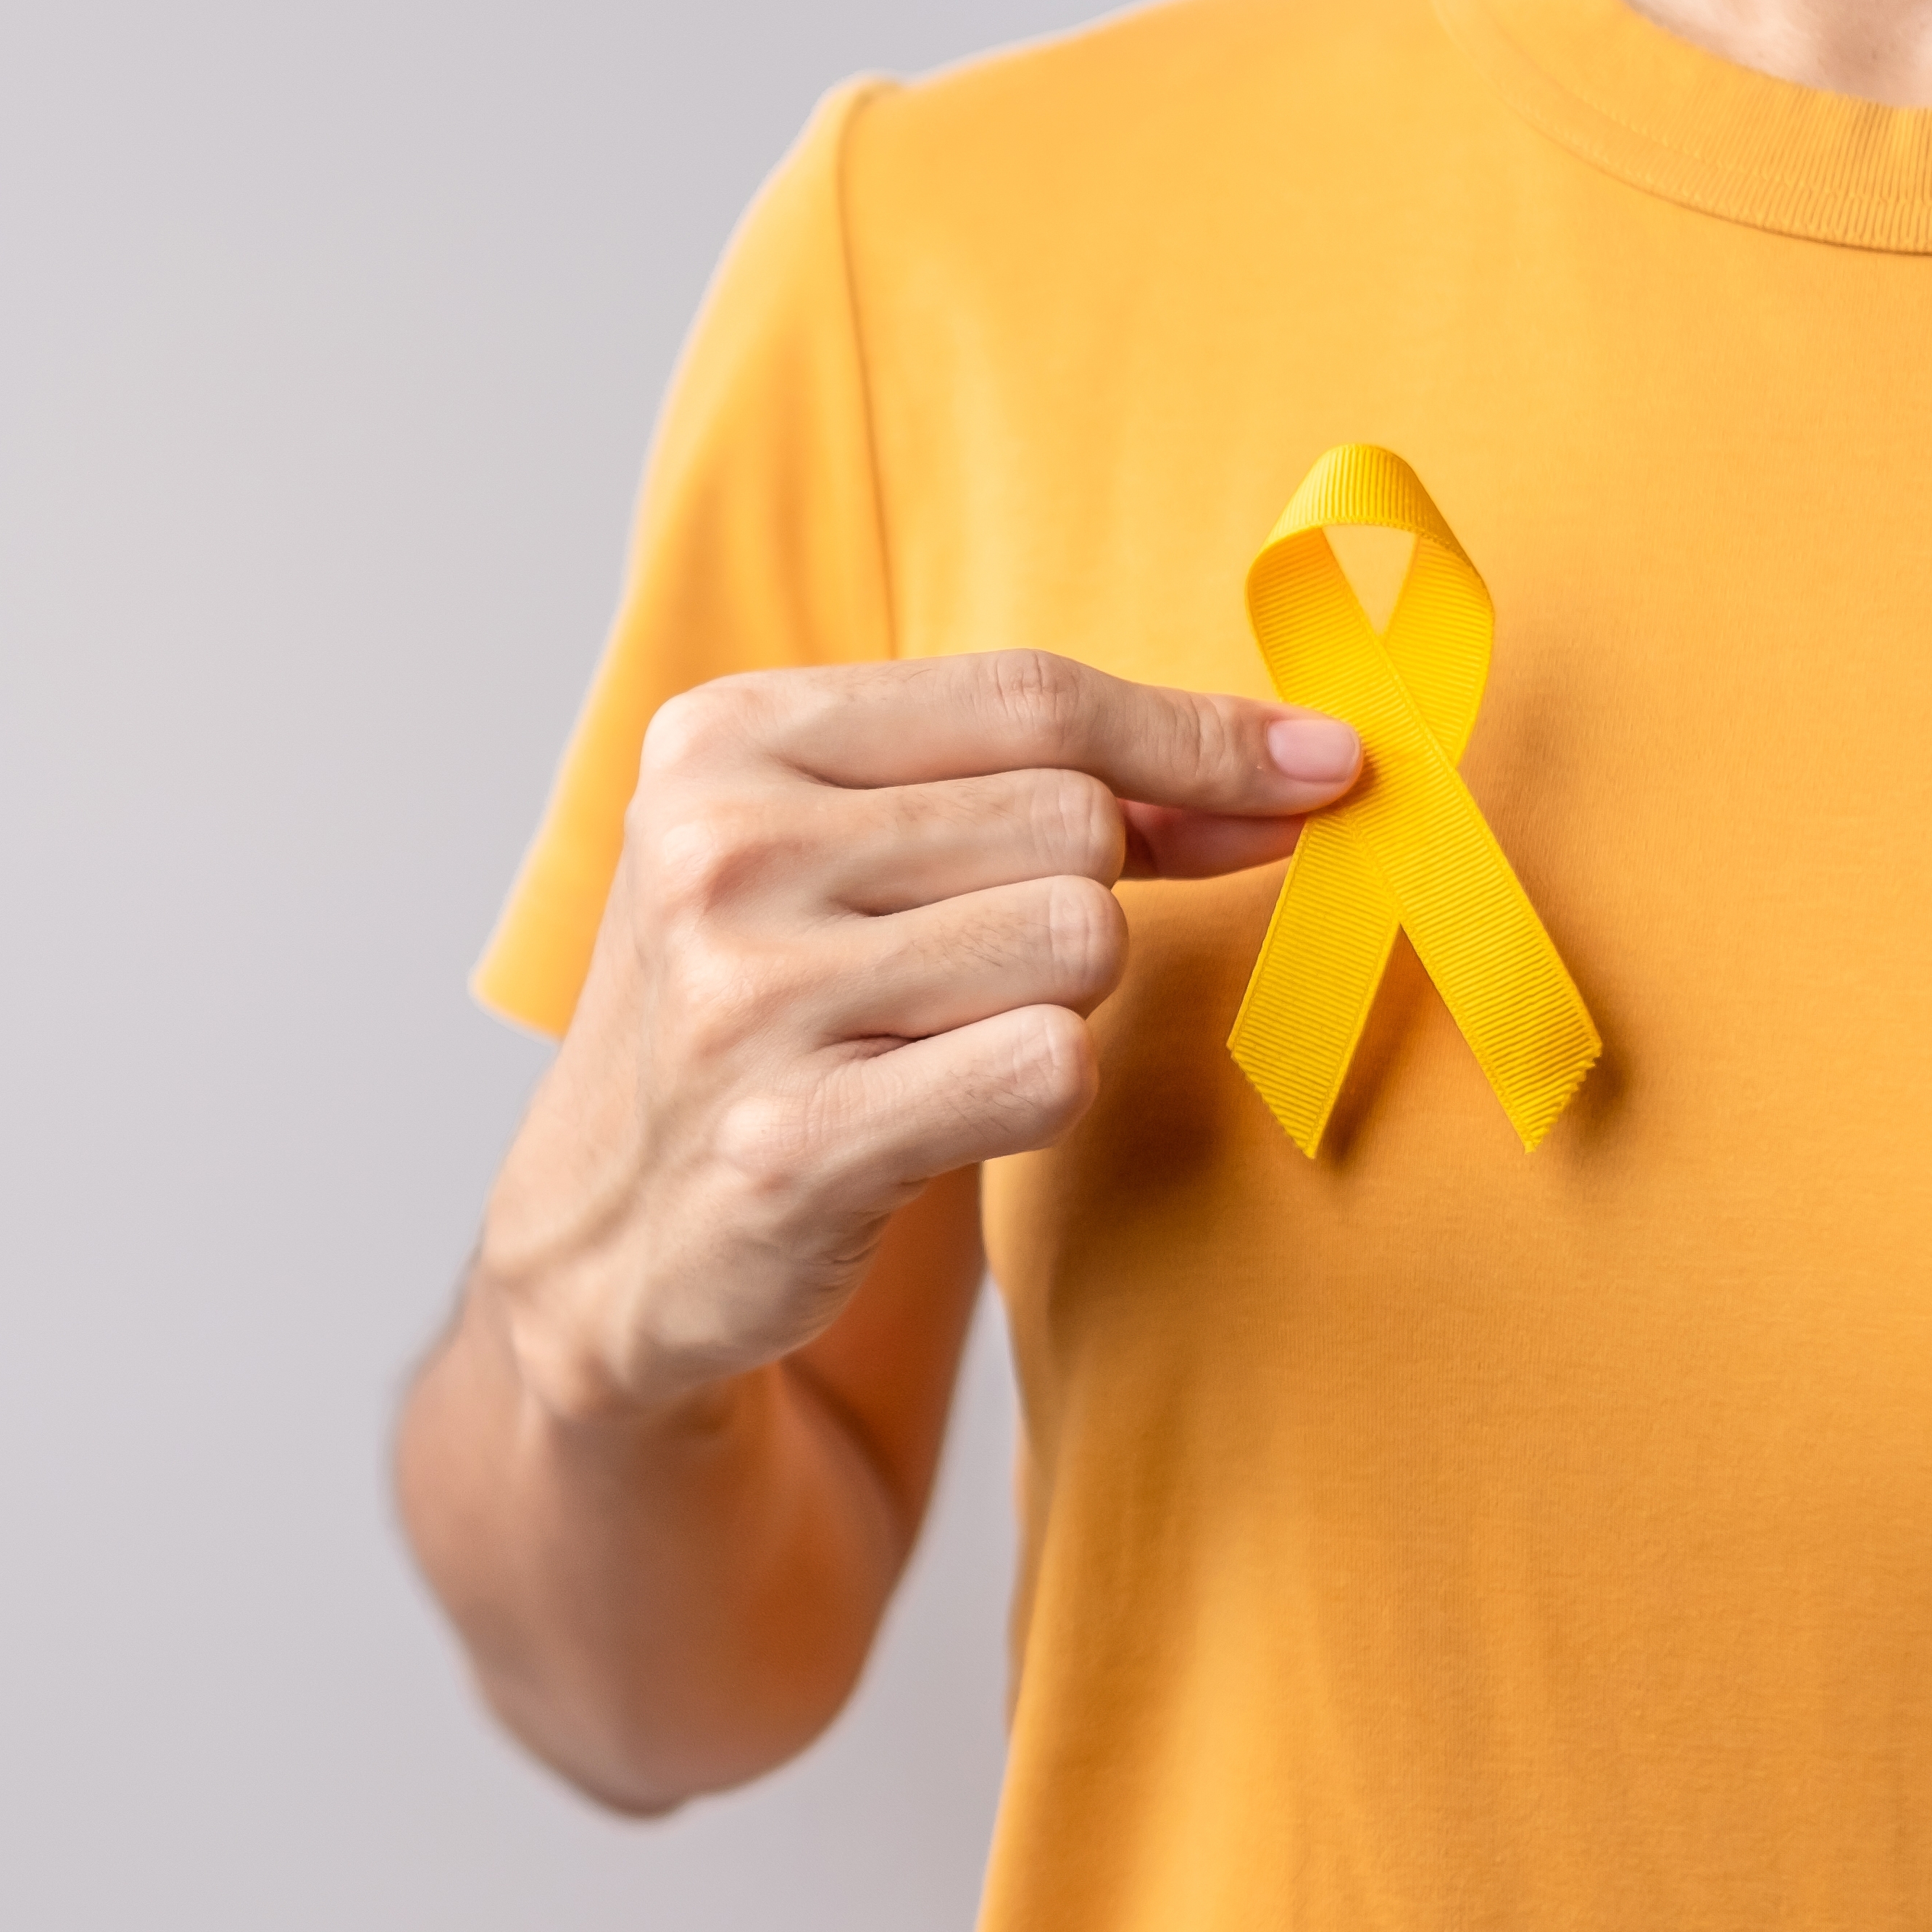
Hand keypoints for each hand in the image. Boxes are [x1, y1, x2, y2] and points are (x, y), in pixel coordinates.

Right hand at [481, 649, 1357, 1419]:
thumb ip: (1040, 783)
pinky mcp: (795, 1143)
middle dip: (1086, 896)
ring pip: (1076, 942)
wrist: (610, 1235)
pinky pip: (1049, 1067)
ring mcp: (747, 998)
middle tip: (986, 967)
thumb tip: (1302, 766)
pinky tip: (939, 1113)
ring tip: (934, 1039)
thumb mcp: (842, 850)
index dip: (1197, 733)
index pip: (1029, 695)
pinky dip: (1037, 1092)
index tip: (1321, 768)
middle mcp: (717, 850)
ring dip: (1056, 1000)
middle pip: (1071, 821)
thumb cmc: (767, 1012)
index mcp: (722, 738)